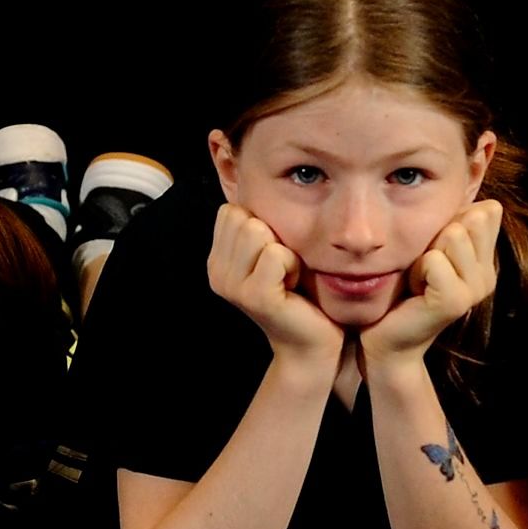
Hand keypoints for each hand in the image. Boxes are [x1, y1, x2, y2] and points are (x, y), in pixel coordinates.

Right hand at [208, 203, 341, 370]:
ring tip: (287, 276)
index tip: (273, 256)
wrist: (311, 344)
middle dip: (273, 235)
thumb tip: (251, 184)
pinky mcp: (255, 296)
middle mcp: (217, 273)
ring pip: (257, 230)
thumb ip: (256, 226)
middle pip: (244, 217)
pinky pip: (276, 253)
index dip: (261, 223)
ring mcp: (232, 286)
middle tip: (282, 269)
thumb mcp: (271, 254)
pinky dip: (292, 265)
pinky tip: (293, 285)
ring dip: (284, 250)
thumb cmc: (299, 294)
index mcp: (217, 260)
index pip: (231, 210)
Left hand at [361, 198, 505, 364]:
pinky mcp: (455, 301)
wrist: (388, 340)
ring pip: (453, 235)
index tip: (435, 252)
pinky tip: (415, 291)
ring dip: (424, 254)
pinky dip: (417, 270)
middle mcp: (488, 274)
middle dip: (435, 237)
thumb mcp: (429, 248)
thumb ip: (452, 222)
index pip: (487, 210)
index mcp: (485, 259)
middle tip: (424, 268)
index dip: (451, 221)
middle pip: (469, 218)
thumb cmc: (403, 290)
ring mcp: (476, 289)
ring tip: (419, 278)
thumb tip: (474, 191)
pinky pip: (434, 260)